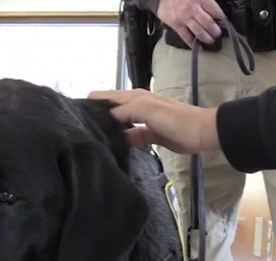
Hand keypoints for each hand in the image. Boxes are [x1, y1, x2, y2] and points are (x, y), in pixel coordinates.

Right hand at [88, 89, 219, 154]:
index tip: (75, 118)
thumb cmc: (174, 119)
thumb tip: (103, 119)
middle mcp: (135, 106)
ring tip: (92, 141)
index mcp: (133, 96)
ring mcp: (142, 121)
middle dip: (96, 117)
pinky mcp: (149, 135)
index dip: (90, 105)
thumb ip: (122, 111)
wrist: (201, 132)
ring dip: (108, 130)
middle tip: (82, 133)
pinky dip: (122, 141)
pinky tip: (112, 149)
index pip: (104, 97)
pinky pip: (130, 136)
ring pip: (119, 124)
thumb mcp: (145, 109)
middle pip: (109, 110)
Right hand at [156, 0, 224, 46]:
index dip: (222, 18)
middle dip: (215, 31)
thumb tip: (214, 10)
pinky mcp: (176, 25)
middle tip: (217, 33)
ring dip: (207, 38)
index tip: (225, 23)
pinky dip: (193, 44)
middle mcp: (193, 8)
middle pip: (209, 24)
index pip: (216, 11)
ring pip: (199, 32)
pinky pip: (186, 37)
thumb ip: (206, 0)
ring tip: (211, 40)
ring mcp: (184, 18)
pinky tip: (198, 48)